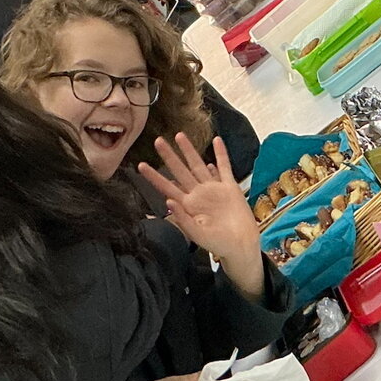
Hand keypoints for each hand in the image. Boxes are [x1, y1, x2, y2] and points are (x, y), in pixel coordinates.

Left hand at [139, 134, 266, 297]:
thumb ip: (183, 219)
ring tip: (179, 135)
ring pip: (198, 165)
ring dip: (189, 150)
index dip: (154, 177)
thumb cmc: (218, 243)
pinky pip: (225, 167)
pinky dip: (221, 153)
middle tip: (157, 141)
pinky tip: (217, 140)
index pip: (167, 187)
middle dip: (169, 156)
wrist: (240, 245)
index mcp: (188, 205)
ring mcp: (214, 189)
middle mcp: (198, 194)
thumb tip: (168, 201)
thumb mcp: (197, 235)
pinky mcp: (230, 187)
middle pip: (180, 170)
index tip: (141, 165)